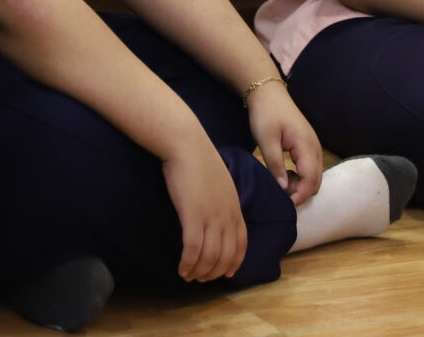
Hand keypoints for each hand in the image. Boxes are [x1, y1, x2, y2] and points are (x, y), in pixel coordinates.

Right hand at [161, 138, 248, 282]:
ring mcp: (211, 217)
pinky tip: (182, 269)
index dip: (235, 261)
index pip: (241, 243)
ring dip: (200, 271)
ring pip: (209, 256)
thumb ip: (221, 197)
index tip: (227, 272)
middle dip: (215, 271)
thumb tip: (214, 209)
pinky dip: (189, 263)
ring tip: (189, 276)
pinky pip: (193, 249)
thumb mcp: (219, 180)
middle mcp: (227, 216)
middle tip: (201, 279)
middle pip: (225, 255)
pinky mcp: (193, 216)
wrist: (186, 144)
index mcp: (234, 207)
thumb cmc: (198, 158)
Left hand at [246, 80, 324, 205]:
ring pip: (314, 175)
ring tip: (281, 184)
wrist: (268, 92)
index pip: (311, 180)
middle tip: (281, 195)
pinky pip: (310, 167)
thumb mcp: (266, 140)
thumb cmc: (266, 114)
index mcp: (307, 146)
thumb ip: (275, 165)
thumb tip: (284, 190)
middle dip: (301, 192)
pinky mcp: (308, 145)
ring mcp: (313, 146)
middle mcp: (315, 148)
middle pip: (316, 180)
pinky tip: (285, 174)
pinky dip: (301, 176)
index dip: (300, 195)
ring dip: (301, 184)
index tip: (285, 204)